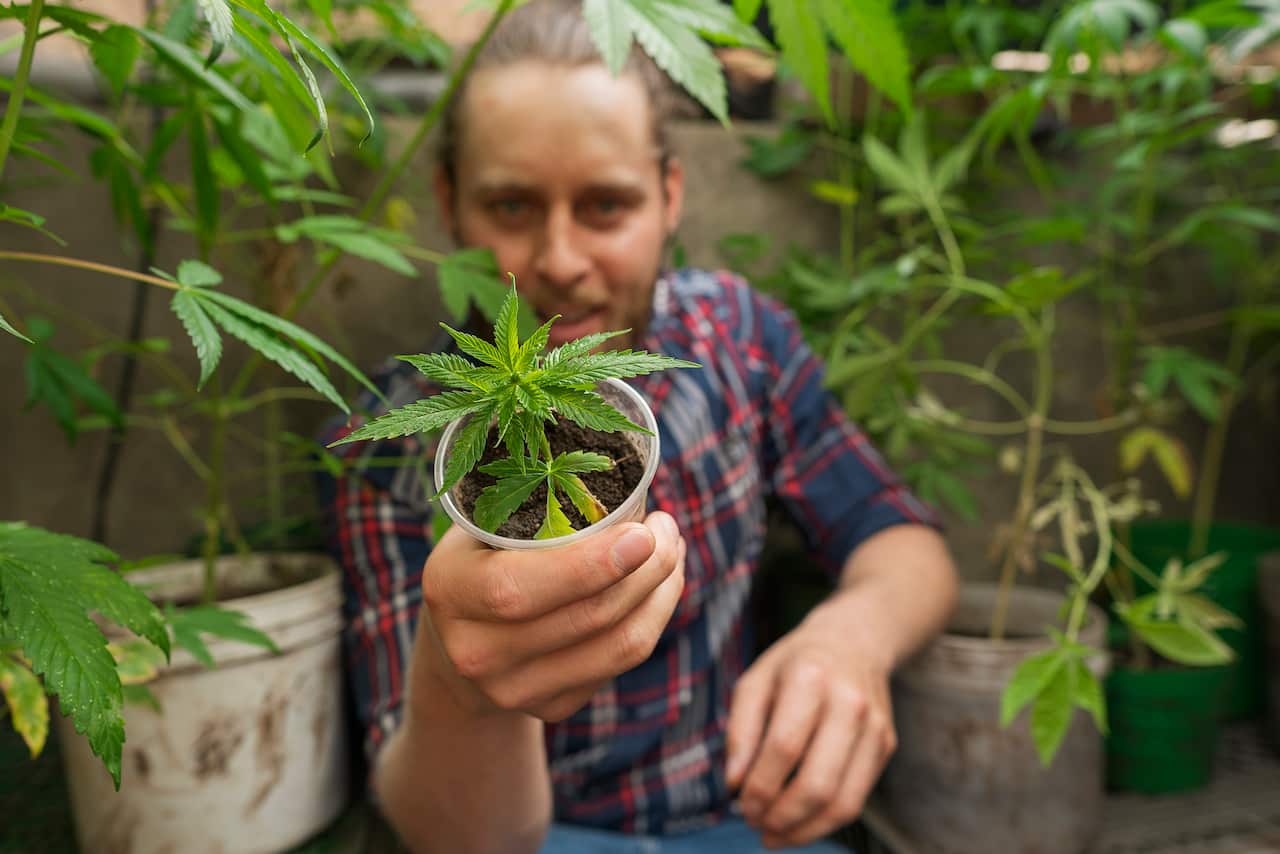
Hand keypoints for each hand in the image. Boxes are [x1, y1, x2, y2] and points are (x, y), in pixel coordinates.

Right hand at [412, 511, 685, 722]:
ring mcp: (513, 690)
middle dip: (646, 569)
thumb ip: (532, 503)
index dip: (590, 565)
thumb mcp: (481, 527)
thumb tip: (621, 475)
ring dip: (661, 594)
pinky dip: (652, 619)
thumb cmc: (480, 561)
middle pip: (587, 617)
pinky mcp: (550, 708)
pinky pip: (620, 663)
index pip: (520, 589)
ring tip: (671, 552)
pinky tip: (657, 586)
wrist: (456, 648)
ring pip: (618, 646)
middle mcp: (475, 652)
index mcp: (451, 590)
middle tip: (666, 527)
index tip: (643, 531)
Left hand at [725, 610, 896, 849]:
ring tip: (774, 835)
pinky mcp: (886, 745)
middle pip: (818, 783)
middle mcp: (850, 703)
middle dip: (781, 816)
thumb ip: (740, 731)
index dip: (760, 786)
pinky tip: (798, 823)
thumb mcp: (756, 681)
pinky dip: (825, 822)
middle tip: (754, 824)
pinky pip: (856, 798)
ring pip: (843, 802)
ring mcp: (875, 726)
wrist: (854, 641)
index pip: (784, 747)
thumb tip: (735, 784)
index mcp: (811, 678)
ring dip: (804, 830)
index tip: (740, 805)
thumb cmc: (795, 665)